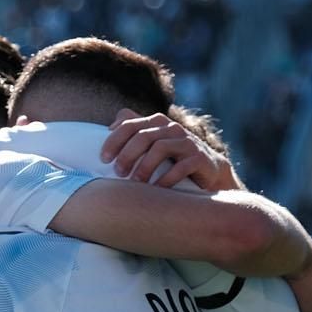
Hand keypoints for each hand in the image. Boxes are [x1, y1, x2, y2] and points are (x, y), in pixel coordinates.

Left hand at [101, 110, 239, 191]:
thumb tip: (110, 126)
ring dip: (144, 166)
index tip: (103, 158)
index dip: (114, 140)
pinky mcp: (199, 158)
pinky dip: (166, 179)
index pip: (130, 124)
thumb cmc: (172, 157)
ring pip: (160, 148)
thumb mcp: (153, 141)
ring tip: (135, 182)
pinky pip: (180, 167)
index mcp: (157, 122)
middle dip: (127, 154)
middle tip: (118, 172)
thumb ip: (134, 130)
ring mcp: (187, 142)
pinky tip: (156, 189)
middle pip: (143, 136)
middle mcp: (172, 128)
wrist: (208, 169)